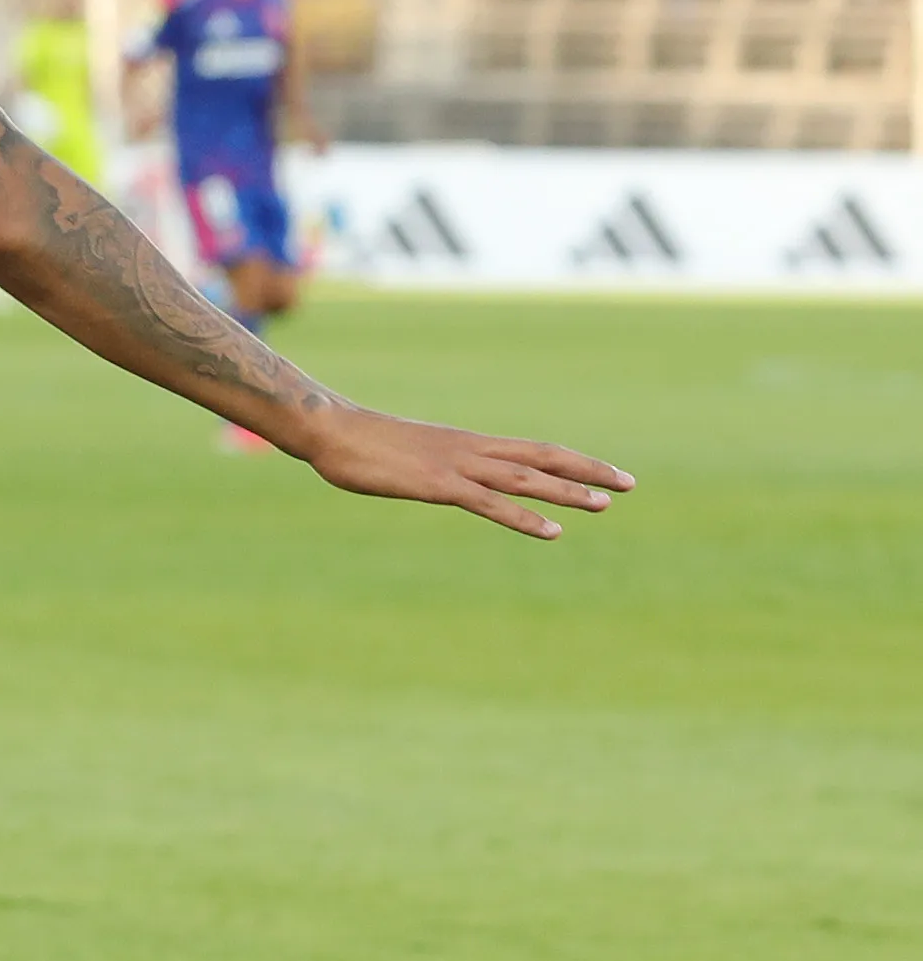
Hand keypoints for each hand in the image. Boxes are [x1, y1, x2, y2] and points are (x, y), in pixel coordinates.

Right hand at [288, 407, 632, 540]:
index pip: (534, 449)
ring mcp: (457, 466)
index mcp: (468, 443)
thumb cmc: (361, 442)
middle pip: (543, 457)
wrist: (331, 429)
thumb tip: (438, 478)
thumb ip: (432, 466)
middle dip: (588, 471)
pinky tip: (553, 531)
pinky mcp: (439, 485)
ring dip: (568, 491)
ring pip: (526, 478)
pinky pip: (492, 504)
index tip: (606, 472)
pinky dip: (526, 517)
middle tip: (629, 484)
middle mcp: (473, 450)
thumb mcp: (408, 453)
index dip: (573, 461)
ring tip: (605, 503)